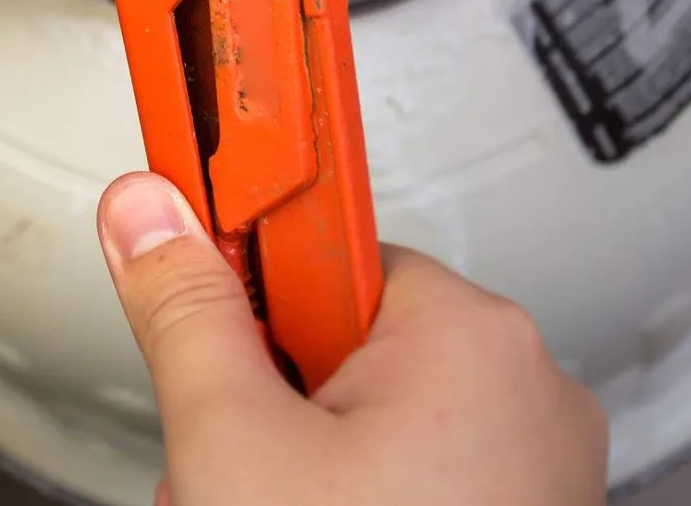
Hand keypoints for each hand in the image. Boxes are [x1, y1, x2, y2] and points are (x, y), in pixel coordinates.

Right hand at [97, 173, 607, 505]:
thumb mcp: (234, 442)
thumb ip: (184, 310)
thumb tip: (150, 211)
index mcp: (470, 335)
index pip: (326, 242)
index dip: (248, 271)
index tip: (198, 234)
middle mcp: (528, 385)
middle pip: (344, 334)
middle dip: (270, 393)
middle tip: (242, 461)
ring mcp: (540, 463)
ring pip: (376, 413)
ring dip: (304, 455)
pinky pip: (422, 470)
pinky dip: (361, 495)